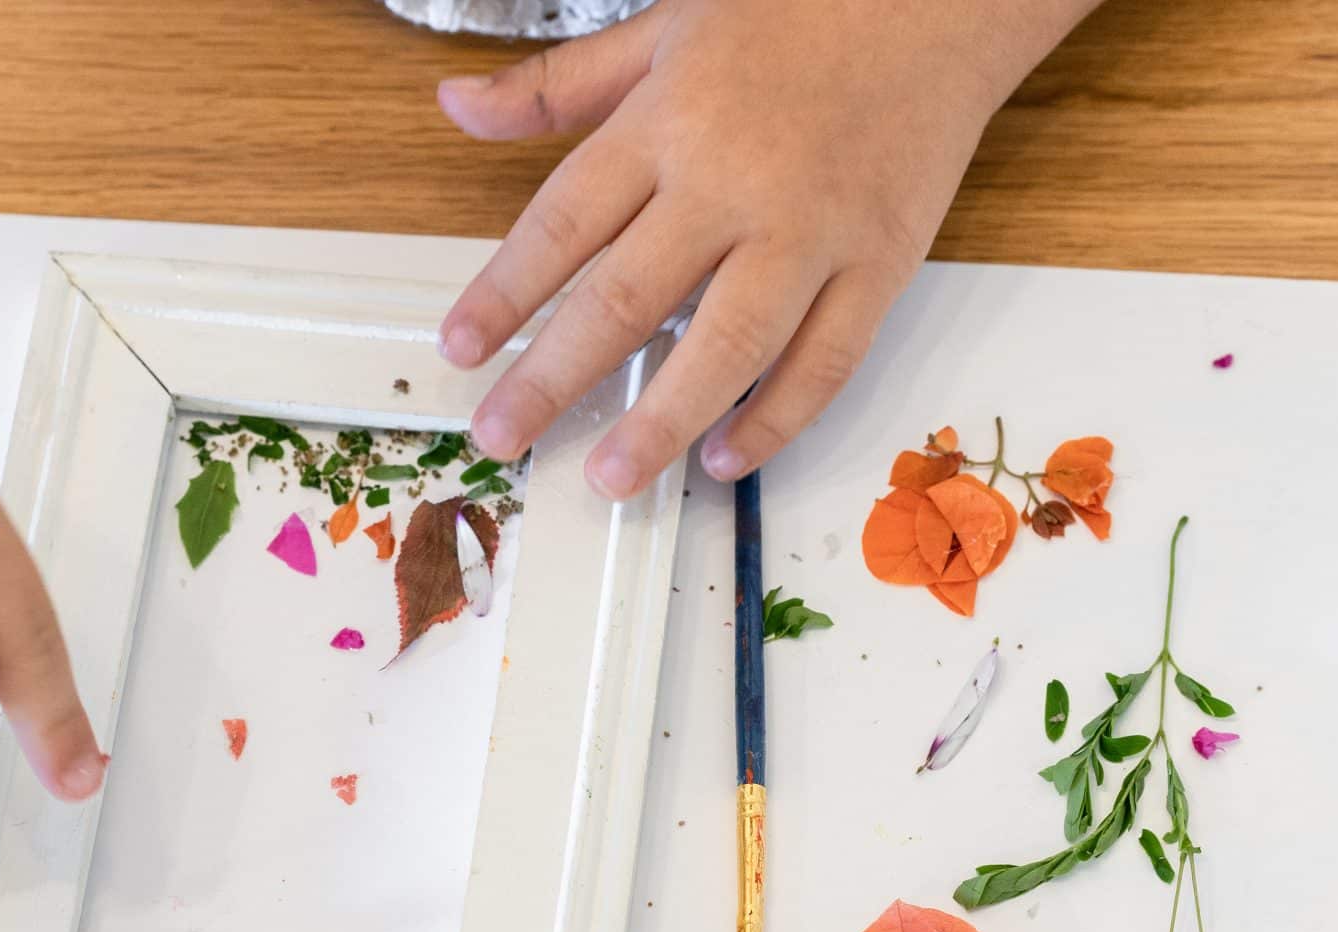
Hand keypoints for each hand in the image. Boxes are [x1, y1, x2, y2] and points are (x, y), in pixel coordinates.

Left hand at [435, 0, 1089, 498]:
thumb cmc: (798, 8)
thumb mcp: (662, 27)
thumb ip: (557, 85)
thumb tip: (456, 105)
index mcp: (668, 121)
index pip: (564, 223)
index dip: (504, 293)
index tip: (460, 351)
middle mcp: (734, 183)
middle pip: (628, 299)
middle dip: (554, 378)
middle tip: (502, 437)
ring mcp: (813, 231)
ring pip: (727, 349)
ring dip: (662, 423)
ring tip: (609, 479)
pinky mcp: (881, 264)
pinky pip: (824, 361)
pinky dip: (776, 419)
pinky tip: (723, 459)